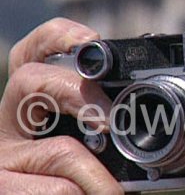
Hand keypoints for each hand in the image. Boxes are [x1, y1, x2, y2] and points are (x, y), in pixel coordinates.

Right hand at [0, 18, 122, 193]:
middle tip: (111, 120)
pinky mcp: (0, 188)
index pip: (32, 56)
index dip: (58, 38)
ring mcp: (1, 159)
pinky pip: (63, 189)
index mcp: (31, 107)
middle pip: (30, 81)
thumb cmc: (81, 182)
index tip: (91, 40)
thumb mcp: (92, 148)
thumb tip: (137, 118)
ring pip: (62, 151)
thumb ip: (102, 127)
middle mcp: (8, 125)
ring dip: (101, 178)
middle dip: (80, 94)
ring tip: (112, 192)